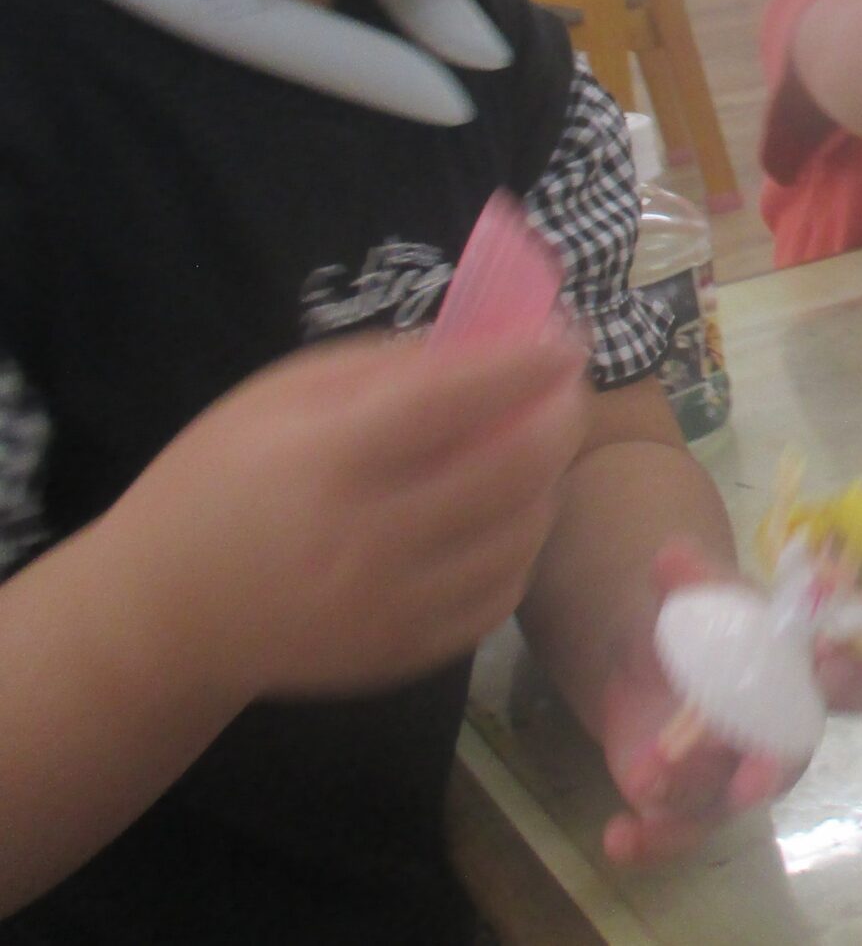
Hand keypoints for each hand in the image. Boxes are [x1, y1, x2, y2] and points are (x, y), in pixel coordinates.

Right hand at [110, 330, 590, 699]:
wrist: (165, 615)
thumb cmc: (221, 482)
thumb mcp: (281, 397)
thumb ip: (389, 368)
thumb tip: (492, 347)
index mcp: (324, 461)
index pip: (453, 402)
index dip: (523, 365)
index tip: (563, 337)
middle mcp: (364, 542)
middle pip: (511, 471)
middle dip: (559, 416)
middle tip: (567, 385)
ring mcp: (390, 609)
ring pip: (522, 535)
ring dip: (548, 480)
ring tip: (535, 446)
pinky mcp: (404, 655)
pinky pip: (501, 595)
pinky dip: (521, 546)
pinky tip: (506, 515)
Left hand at [598, 540, 861, 866]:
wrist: (658, 662)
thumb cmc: (712, 624)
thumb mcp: (706, 592)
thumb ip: (696, 578)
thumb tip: (670, 557)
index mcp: (811, 671)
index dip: (854, 676)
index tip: (828, 662)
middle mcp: (787, 730)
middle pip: (794, 753)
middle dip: (773, 766)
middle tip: (750, 778)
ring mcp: (741, 772)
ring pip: (727, 795)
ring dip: (689, 787)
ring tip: (646, 775)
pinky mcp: (694, 802)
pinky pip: (683, 831)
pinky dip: (652, 840)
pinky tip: (618, 836)